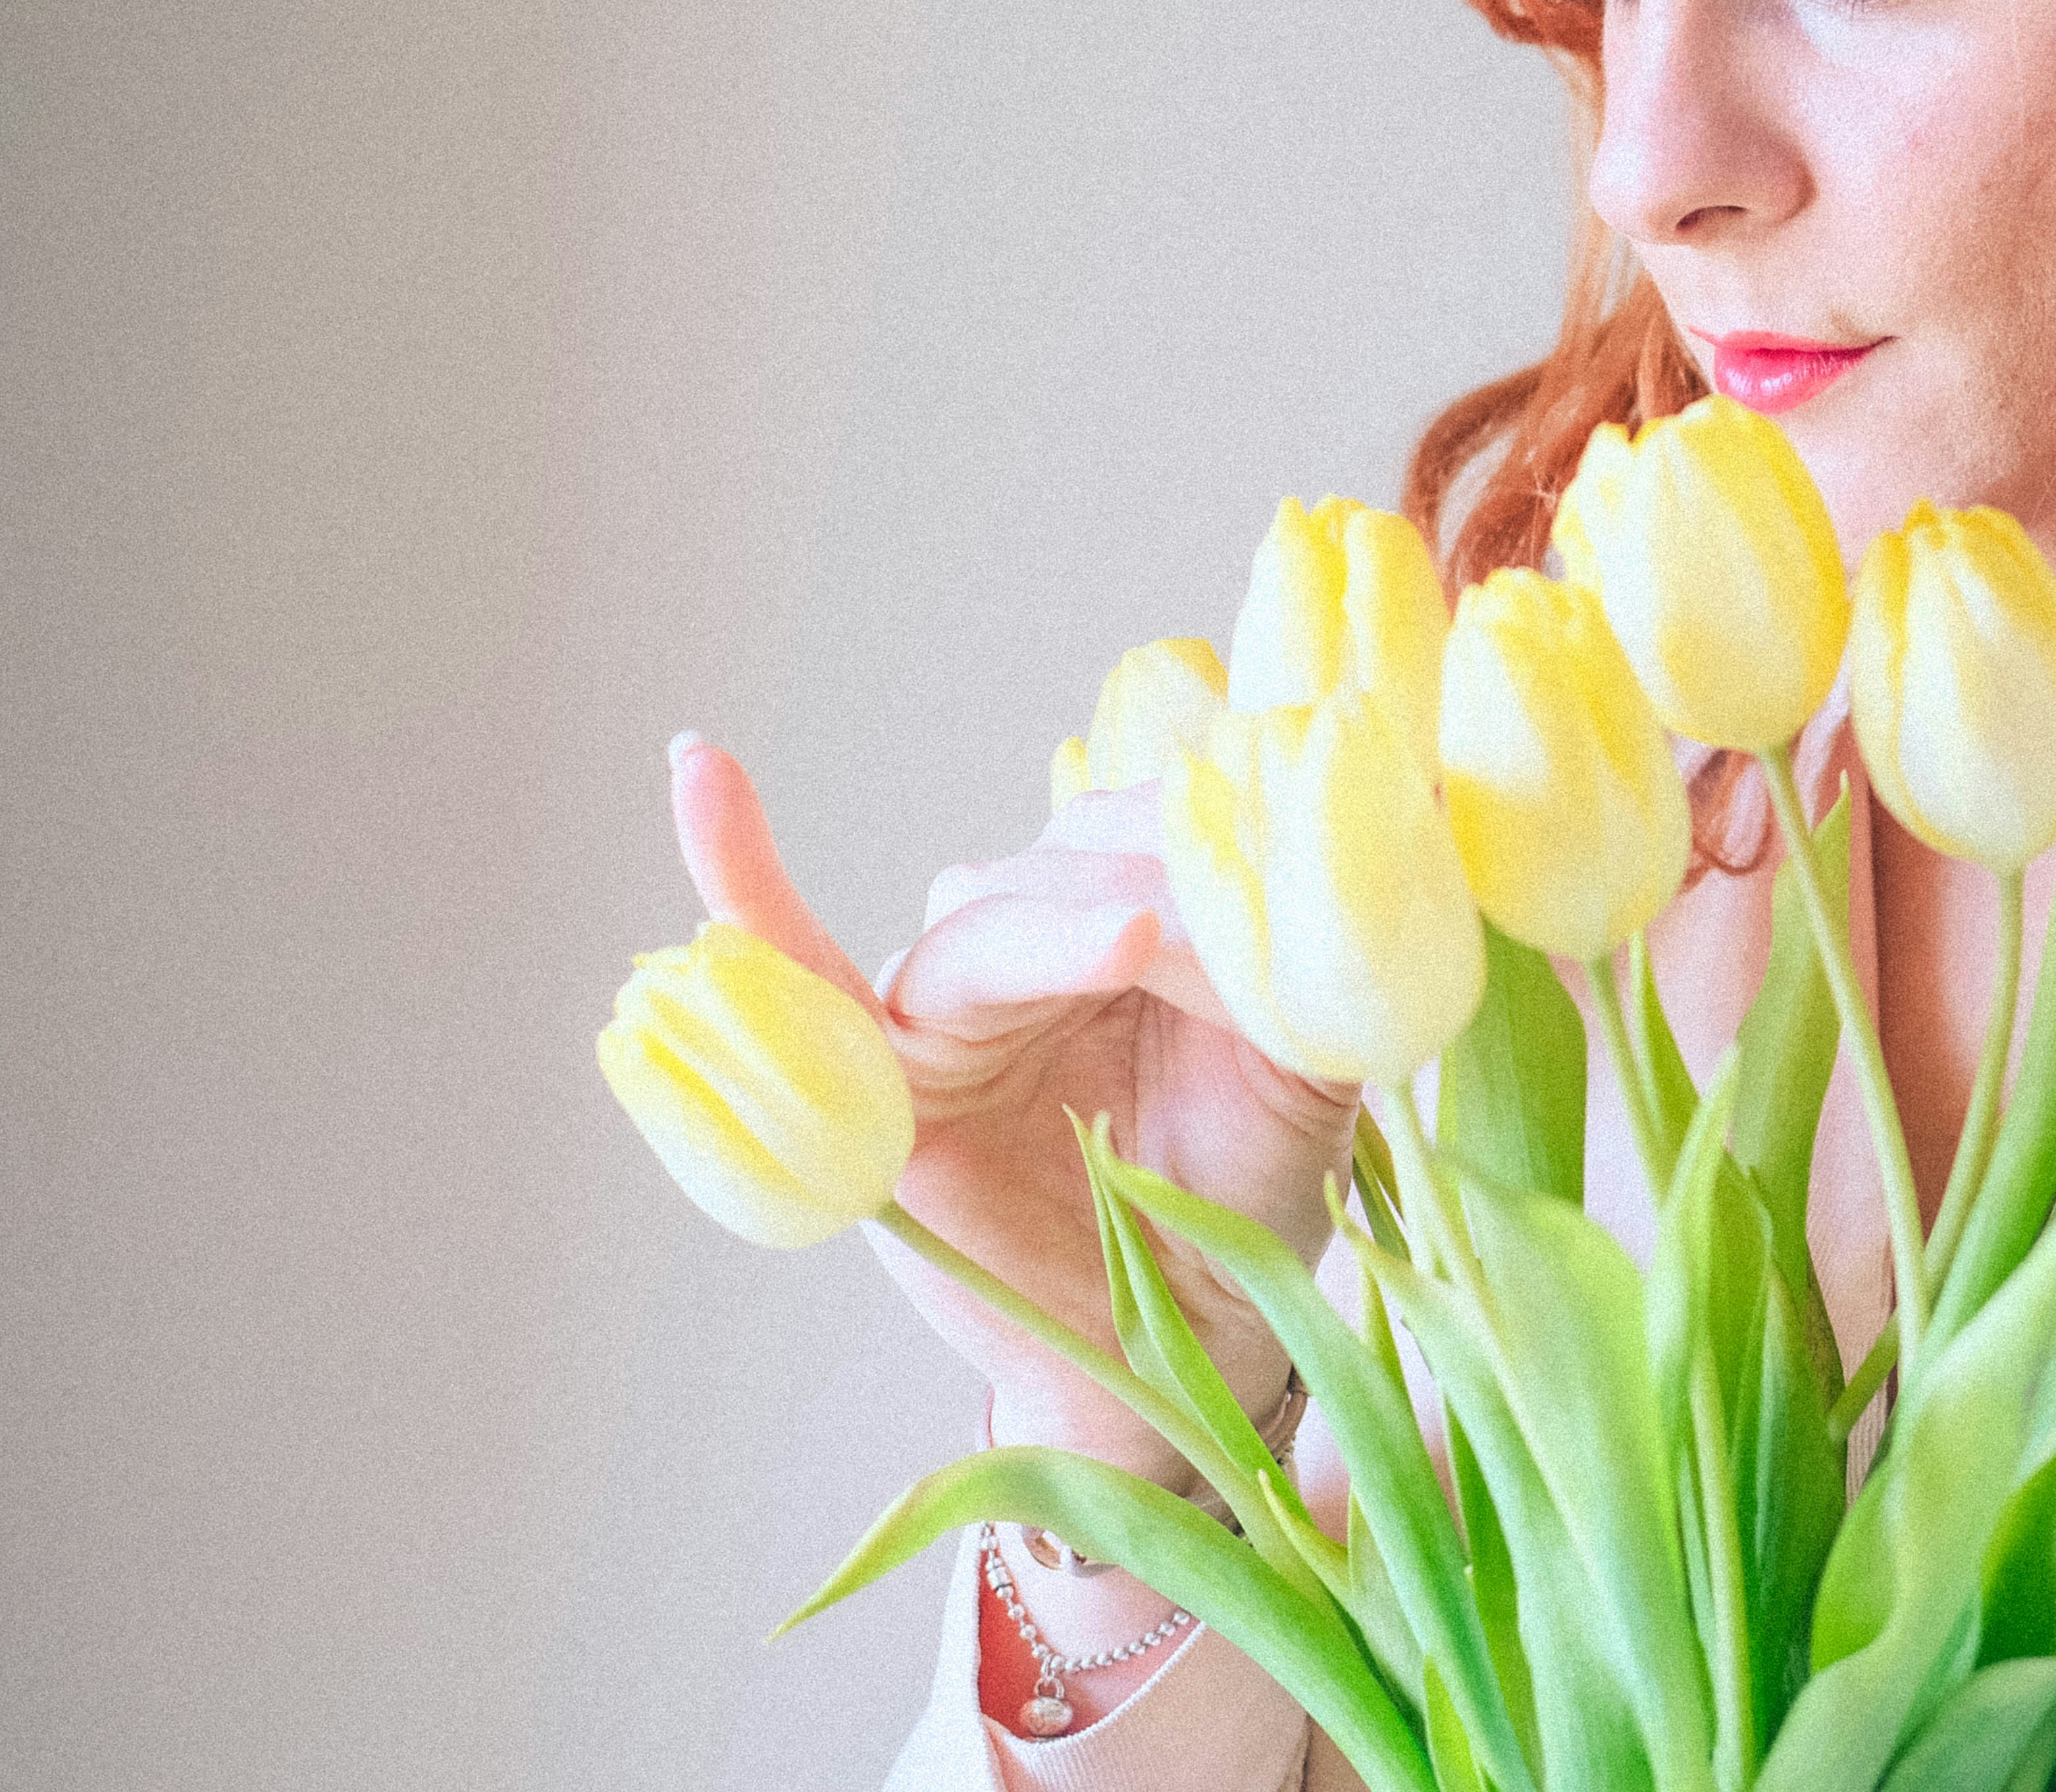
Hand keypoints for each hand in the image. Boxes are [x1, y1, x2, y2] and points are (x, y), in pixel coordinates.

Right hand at [666, 733, 1359, 1477]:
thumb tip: (1294, 864)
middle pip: (1071, 858)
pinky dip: (738, 870)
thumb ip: (1289, 965)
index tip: (1283, 875)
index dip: (1212, 856)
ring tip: (1138, 943)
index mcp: (1134, 917)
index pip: (1157, 839)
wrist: (1191, 1338)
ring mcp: (943, 1003)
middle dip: (1153, 886)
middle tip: (1220, 937)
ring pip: (986, 907)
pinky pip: (790, 959)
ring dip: (1062, 918)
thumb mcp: (1299, 1065)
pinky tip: (702, 772)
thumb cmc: (1244, 1188)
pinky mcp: (875, 1074)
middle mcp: (1030, 940)